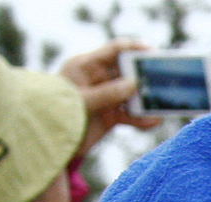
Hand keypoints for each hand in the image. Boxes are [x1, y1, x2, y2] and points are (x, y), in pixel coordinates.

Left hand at [58, 40, 160, 157]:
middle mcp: (97, 79)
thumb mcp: (82, 103)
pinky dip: (141, 119)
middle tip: (163, 81)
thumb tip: (133, 84)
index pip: (114, 51)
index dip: (134, 49)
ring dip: (145, 101)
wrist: (47, 144)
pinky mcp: (109, 116)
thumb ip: (108, 93)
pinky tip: (152, 121)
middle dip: (145, 78)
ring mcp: (104, 98)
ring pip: (131, 95)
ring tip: (161, 105)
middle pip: (127, 73)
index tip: (153, 54)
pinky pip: (130, 115)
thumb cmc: (55, 115)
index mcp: (85, 67)